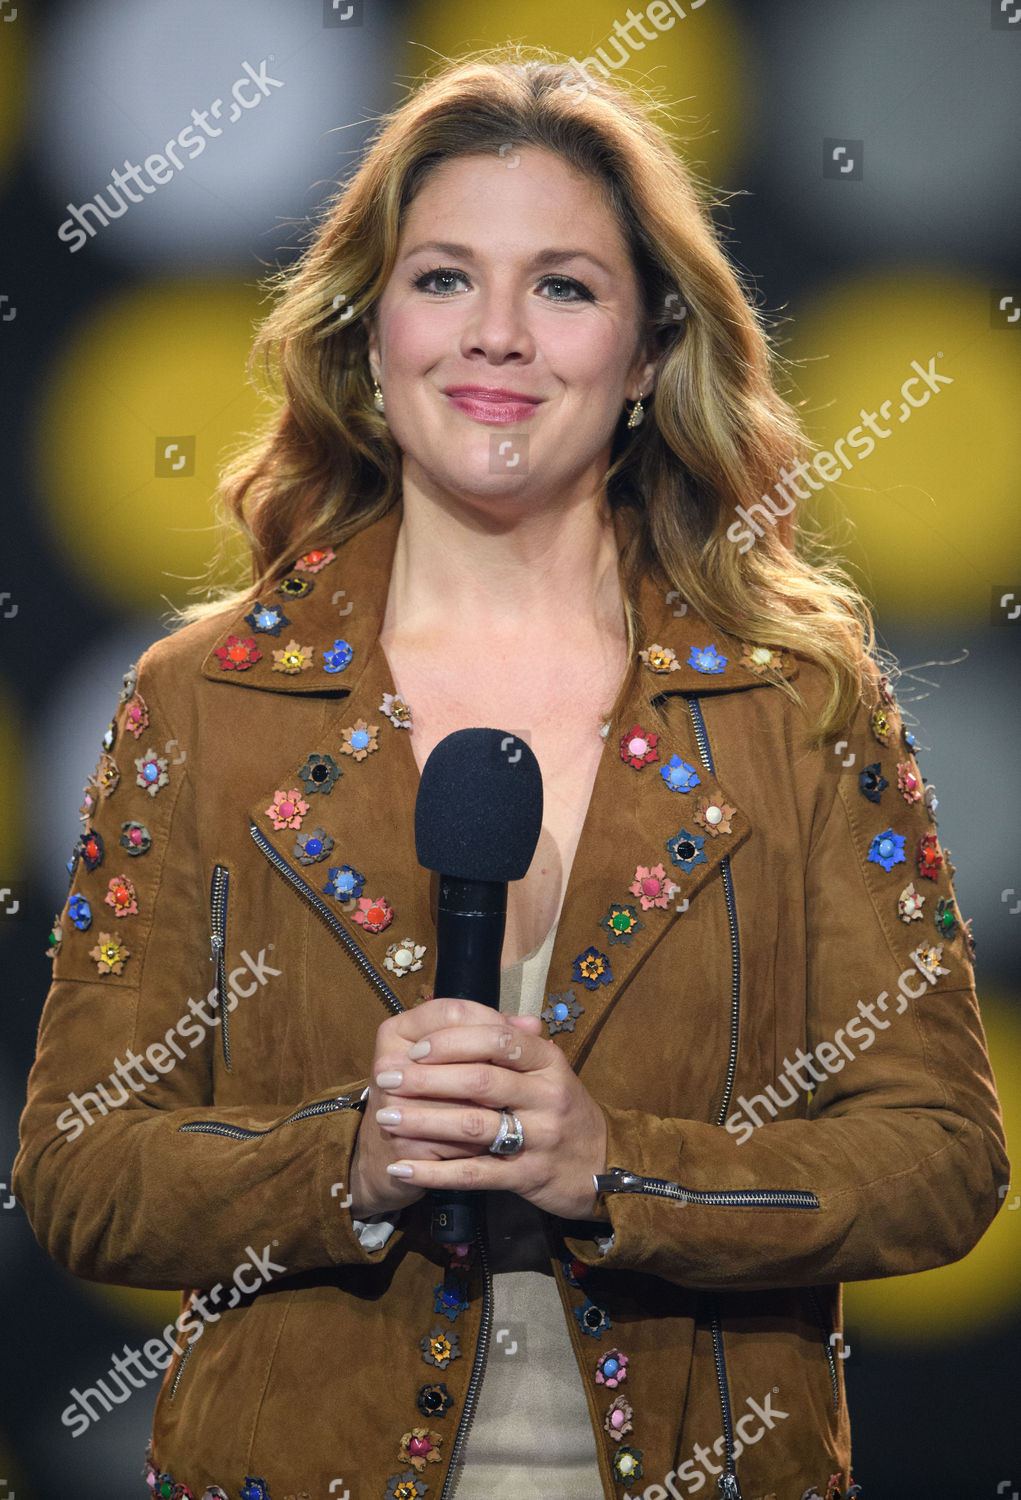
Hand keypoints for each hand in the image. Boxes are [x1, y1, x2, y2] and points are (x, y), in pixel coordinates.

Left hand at [368, 995, 609, 1220]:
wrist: (605, 1166)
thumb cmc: (564, 1111)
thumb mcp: (550, 1071)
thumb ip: (513, 1045)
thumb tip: (471, 1013)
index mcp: (548, 1061)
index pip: (497, 1039)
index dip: (451, 1041)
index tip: (414, 1049)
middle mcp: (547, 1095)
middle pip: (479, 1081)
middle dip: (426, 1079)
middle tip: (385, 1078)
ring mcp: (540, 1138)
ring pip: (473, 1126)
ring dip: (423, 1122)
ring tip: (386, 1118)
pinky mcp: (529, 1177)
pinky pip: (475, 1174)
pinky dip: (435, 1172)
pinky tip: (403, 1167)